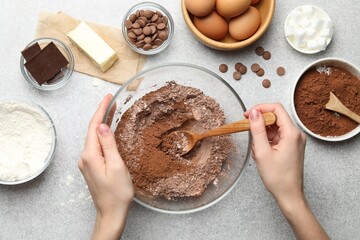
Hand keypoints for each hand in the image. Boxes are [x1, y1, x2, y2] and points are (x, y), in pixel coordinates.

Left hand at [78, 94, 133, 239]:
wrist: (111, 213)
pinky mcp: (91, 166)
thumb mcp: (117, 166)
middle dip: (102, 114)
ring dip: (102, 123)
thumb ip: (108, 144)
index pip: (94, 126)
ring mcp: (87, 162)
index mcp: (90, 155)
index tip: (108, 97)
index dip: (101, 110)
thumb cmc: (117, 193)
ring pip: (94, 137)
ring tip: (112, 110)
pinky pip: (96, 145)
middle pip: (92, 130)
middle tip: (112, 100)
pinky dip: (102, 134)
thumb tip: (102, 126)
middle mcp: (85, 157)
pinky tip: (108, 130)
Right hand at [244, 103, 305, 203]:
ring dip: (262, 135)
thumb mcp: (262, 152)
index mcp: (292, 133)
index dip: (260, 108)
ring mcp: (294, 140)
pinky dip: (266, 141)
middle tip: (249, 133)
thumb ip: (257, 129)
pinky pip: (276, 136)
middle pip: (275, 117)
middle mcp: (296, 134)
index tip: (247, 115)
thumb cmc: (278, 178)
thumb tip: (253, 112)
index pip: (276, 108)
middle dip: (260, 124)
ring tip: (257, 150)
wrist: (289, 195)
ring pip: (274, 127)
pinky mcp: (291, 146)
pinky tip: (262, 153)